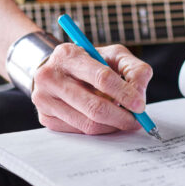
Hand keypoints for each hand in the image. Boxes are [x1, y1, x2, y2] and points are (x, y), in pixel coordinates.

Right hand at [31, 43, 152, 134]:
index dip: (124, 93)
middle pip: (94, 106)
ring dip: (111, 125)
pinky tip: (103, 120)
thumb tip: (139, 94)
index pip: (102, 77)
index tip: (140, 105)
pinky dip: (98, 129)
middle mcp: (51, 76)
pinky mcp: (45, 117)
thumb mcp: (113, 55)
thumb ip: (133, 69)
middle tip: (136, 121)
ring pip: (87, 123)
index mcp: (68, 54)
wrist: (56, 70)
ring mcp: (44, 98)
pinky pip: (79, 131)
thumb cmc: (89, 62)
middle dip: (120, 117)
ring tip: (122, 119)